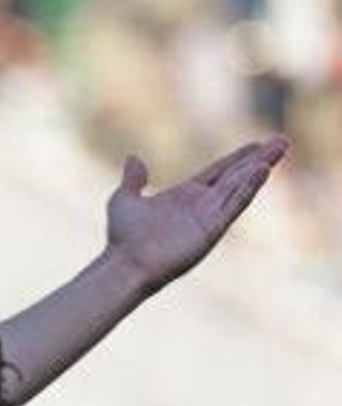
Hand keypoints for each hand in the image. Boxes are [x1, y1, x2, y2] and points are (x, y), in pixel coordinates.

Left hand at [105, 136, 287, 293]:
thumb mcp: (125, 199)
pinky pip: (233, 205)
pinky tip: (261, 171)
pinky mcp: (211, 229)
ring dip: (258, 170)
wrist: (125, 263)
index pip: (218, 172)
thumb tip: (133, 158)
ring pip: (239, 187)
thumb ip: (134, 180)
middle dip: (258, 159)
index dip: (237, 158)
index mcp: (184, 195)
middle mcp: (201, 205)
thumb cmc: (123, 237)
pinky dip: (247, 188)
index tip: (256, 144)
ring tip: (277, 151)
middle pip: (236, 176)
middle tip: (282, 142)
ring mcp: (208, 217)